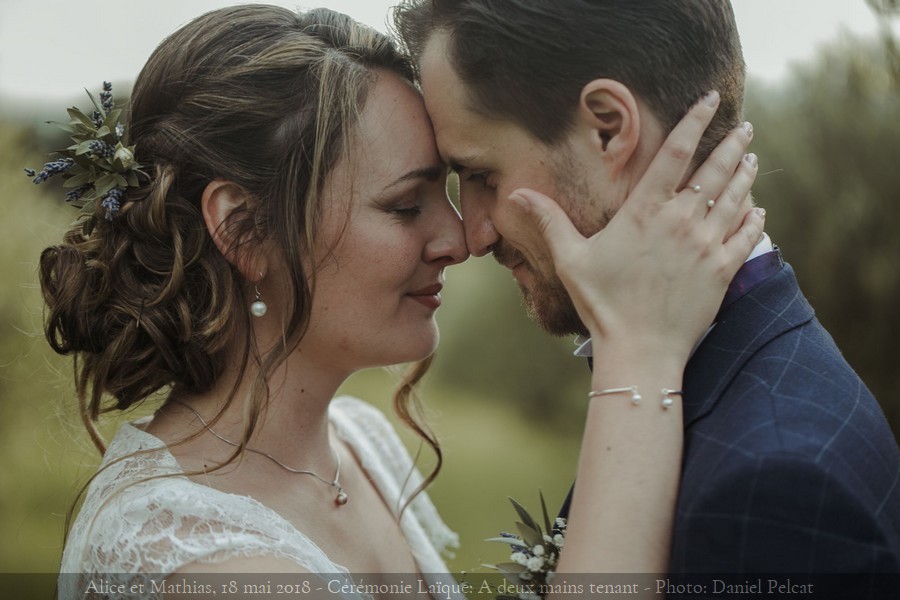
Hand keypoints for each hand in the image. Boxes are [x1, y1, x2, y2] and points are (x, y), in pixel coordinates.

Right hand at [505, 92, 763, 364]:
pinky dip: (755, 219)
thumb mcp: (570, 259)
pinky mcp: (722, 271)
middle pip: (715, 171)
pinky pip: (746, 236)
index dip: (695, 122)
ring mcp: (706, 246)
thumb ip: (550, 221)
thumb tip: (517, 194)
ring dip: (745, 174)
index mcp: (645, 212)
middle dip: (732, 144)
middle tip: (744, 127)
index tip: (710, 100)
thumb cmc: (602, 303)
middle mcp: (681, 222)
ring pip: (735, 198)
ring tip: (752, 158)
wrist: (640, 349)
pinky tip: (758, 209)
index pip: (676, 154)